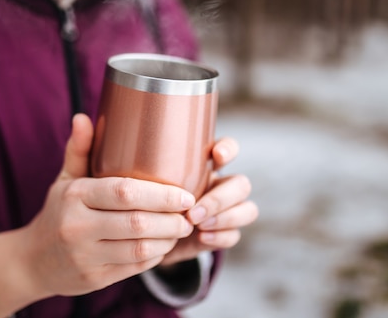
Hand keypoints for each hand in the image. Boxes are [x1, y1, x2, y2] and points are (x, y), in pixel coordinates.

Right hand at [0, 114, 195, 317]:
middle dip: (172, 219)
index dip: (161, 195)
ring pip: (140, 248)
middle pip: (137, 222)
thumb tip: (83, 117)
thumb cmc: (57, 213)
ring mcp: (85, 256)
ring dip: (168, 239)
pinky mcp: (94, 279)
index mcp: (74, 195)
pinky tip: (164, 245)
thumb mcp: (65, 180)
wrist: (32, 261)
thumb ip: (79, 149)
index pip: (124, 192)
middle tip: (190, 214)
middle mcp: (77, 226)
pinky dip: (156, 256)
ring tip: (182, 228)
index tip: (185, 194)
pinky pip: (135, 268)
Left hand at [160, 137, 258, 265]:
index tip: (217, 156)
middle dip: (220, 199)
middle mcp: (222, 186)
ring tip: (198, 226)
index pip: (229, 149)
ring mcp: (228, 210)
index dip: (229, 150)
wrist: (154, 237)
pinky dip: (220, 236)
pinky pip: (235, 234)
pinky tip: (201, 237)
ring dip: (224, 218)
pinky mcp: (225, 234)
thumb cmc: (152, 201)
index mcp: (207, 167)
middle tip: (193, 213)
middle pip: (241, 184)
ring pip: (248, 210)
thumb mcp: (151, 184)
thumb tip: (139, 156)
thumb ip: (154, 173)